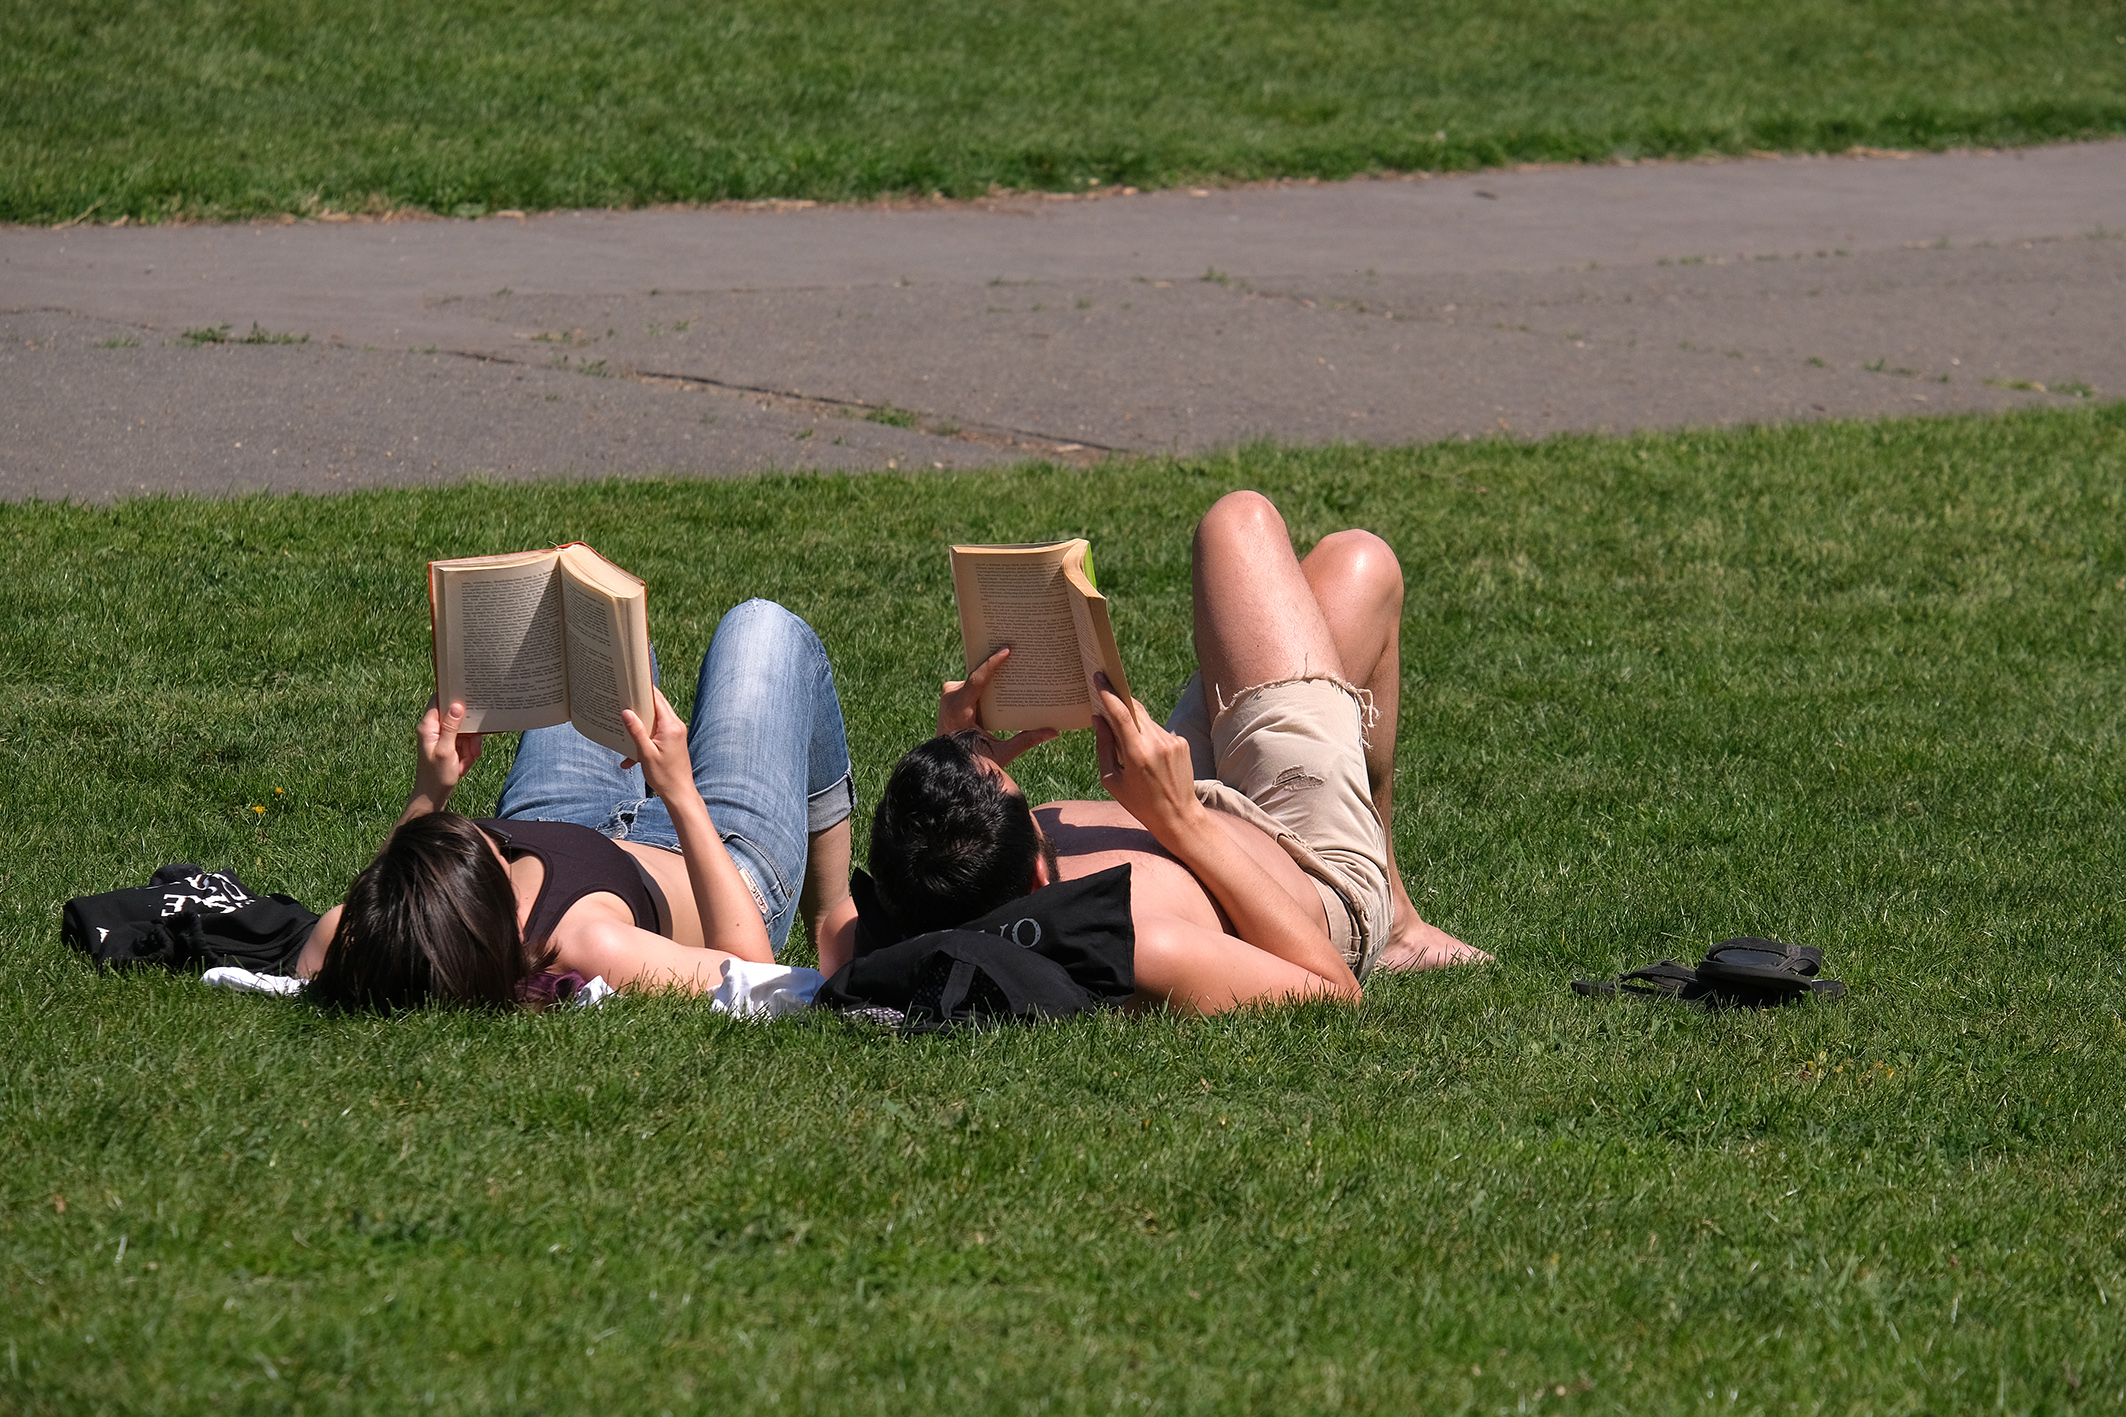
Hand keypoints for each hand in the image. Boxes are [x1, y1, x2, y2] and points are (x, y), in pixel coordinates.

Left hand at [413, 696, 482, 801]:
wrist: (432, 797)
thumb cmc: (436, 776)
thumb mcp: (446, 750)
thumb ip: (451, 727)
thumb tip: (457, 705)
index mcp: (428, 726)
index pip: (438, 700)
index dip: (452, 695)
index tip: (468, 693)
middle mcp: (433, 729)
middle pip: (456, 717)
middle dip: (469, 731)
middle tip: (475, 745)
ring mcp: (440, 737)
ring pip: (463, 730)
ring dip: (470, 744)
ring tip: (470, 758)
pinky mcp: (447, 746)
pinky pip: (463, 742)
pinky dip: (467, 752)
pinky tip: (465, 764)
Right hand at [620, 688, 701, 805]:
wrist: (679, 794)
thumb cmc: (664, 776)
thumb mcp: (646, 754)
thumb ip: (636, 731)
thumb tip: (626, 712)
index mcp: (671, 726)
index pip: (657, 699)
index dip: (643, 689)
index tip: (629, 683)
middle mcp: (675, 726)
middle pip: (656, 706)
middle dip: (639, 704)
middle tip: (621, 698)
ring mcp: (675, 734)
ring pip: (654, 720)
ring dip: (639, 725)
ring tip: (622, 725)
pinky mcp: (672, 742)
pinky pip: (655, 733)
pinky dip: (643, 740)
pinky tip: (629, 756)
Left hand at [937, 646, 1059, 767]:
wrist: (946, 763)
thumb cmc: (974, 760)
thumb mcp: (1001, 753)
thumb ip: (1026, 741)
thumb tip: (1053, 732)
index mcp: (959, 710)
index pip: (976, 680)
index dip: (991, 663)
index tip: (1006, 650)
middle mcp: (950, 697)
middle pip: (978, 675)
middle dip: (997, 665)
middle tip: (1017, 650)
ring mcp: (949, 694)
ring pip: (974, 678)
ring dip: (992, 674)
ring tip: (1012, 662)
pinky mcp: (950, 695)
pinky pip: (970, 682)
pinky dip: (985, 682)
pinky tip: (1002, 679)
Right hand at [1091, 673, 1201, 840]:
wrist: (1178, 815)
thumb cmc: (1139, 802)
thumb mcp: (1111, 780)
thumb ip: (1104, 746)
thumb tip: (1098, 719)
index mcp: (1137, 753)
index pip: (1120, 713)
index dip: (1108, 693)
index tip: (1099, 677)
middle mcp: (1157, 742)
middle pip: (1134, 709)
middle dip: (1119, 701)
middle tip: (1104, 694)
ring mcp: (1172, 740)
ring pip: (1146, 720)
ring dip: (1132, 723)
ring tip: (1126, 743)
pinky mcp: (1181, 742)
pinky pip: (1157, 730)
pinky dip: (1146, 735)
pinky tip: (1146, 756)